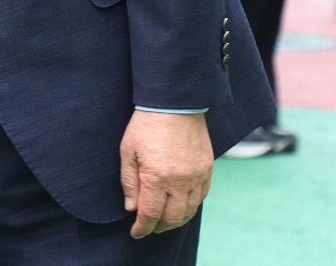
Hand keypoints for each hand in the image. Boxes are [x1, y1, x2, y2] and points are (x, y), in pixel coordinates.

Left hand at [120, 111, 211, 238]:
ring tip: (164, 221)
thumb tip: (131, 208)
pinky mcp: (207, 169)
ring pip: (189, 211)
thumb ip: (129, 182)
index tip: (135, 233)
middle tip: (149, 228)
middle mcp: (180, 181)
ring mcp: (197, 176)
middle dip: (158, 227)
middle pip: (172, 218)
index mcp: (157, 178)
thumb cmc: (146, 125)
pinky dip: (191, 207)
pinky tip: (181, 206)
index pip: (150, 214)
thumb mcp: (128, 151)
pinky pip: (201, 197)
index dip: (142, 227)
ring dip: (176, 220)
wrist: (175, 103)